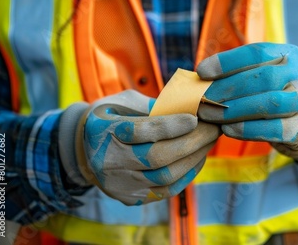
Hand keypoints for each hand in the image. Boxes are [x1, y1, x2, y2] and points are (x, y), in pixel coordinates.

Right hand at [59, 90, 219, 204]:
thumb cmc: (112, 115)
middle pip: (157, 157)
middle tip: (213, 128)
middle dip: (192, 142)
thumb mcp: (124, 101)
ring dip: (194, 158)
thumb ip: (151, 105)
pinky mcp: (130, 197)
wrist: (84, 147)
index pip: (141, 131)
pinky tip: (198, 157)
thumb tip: (188, 108)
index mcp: (103, 131)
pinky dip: (186, 174)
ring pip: (164, 177)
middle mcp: (108, 161)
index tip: (195, 118)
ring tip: (210, 141)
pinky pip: (165, 191)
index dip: (171, 125)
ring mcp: (119, 183)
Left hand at [197, 43, 297, 160]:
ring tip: (210, 115)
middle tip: (202, 99)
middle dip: (227, 88)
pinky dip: (248, 129)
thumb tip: (200, 77)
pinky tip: (228, 130)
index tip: (202, 71)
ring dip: (234, 110)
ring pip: (269, 103)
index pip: (257, 52)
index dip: (227, 61)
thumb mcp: (266, 77)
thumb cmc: (276, 95)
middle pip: (263, 77)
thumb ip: (242, 73)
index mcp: (290, 54)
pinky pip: (274, 129)